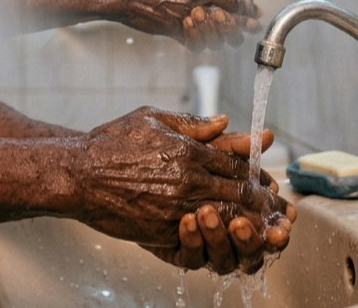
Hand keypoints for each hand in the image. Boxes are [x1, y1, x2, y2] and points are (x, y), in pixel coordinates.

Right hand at [73, 108, 293, 272]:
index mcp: (188, 150)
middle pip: (240, 193)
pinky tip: (232, 239)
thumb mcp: (152, 119)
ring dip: (252, 222)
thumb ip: (192, 123)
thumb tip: (224, 122)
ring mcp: (177, 208)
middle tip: (278, 206)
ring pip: (229, 217)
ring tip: (266, 225)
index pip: (236, 164)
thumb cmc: (111, 144)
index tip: (268, 177)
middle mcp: (188, 180)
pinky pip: (204, 237)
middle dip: (263, 201)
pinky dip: (223, 239)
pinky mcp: (164, 230)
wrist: (79, 175)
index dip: (256, 172)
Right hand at [112, 0, 259, 43]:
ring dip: (233, 28)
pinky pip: (196, 40)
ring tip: (241, 30)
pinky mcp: (173, 29)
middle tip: (254, 17)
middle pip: (230, 4)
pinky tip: (211, 39)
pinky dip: (206, 41)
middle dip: (246, 11)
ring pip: (219, 25)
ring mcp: (184, 13)